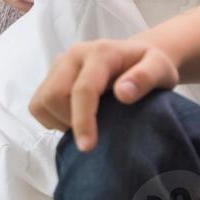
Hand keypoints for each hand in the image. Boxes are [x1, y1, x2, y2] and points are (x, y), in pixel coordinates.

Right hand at [28, 38, 178, 151]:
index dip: (83, 120)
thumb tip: (123, 93)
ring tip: (85, 123)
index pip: (84, 89)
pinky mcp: (50, 75)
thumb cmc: (151, 67)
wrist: (137, 58)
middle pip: (54, 96)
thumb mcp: (161, 69)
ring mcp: (59, 64)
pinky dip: (52, 119)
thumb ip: (146, 77)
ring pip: (42, 102)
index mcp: (101, 52)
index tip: (88, 147)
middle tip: (94, 130)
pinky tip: (74, 118)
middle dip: (71, 121)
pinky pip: (38, 105)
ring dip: (60, 121)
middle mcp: (75, 54)